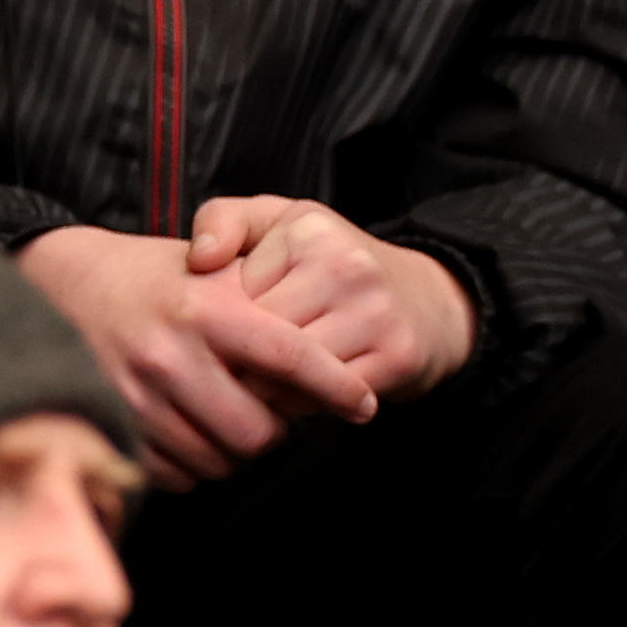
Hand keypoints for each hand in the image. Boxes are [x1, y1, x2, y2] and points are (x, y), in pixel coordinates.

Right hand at [15, 223, 379, 489]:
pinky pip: (179, 476)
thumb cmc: (149, 277)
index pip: (290, 357)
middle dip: (275, 430)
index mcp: (203, 307)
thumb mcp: (209, 267)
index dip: (337, 386)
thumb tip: (331, 355)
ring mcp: (136, 397)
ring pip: (220, 461)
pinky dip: (196, 465)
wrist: (60, 283)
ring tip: (229, 418)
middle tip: (272, 411)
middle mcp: (168, 354)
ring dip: (235, 450)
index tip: (364, 404)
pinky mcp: (114, 427)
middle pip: (259, 432)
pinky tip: (194, 432)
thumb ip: (265, 302)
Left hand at [191, 196, 475, 405]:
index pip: (235, 294)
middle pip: (261, 338)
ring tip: (265, 380)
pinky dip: (306, 404)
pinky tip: (302, 392)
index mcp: (306, 231)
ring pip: (291, 373)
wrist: (428, 302)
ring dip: (269, 388)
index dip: (220, 322)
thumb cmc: (333, 264)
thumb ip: (223, 222)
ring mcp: (376, 312)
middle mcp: (345, 266)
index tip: (219, 330)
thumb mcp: (278, 224)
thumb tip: (199, 259)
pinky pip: (326, 397)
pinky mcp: (397, 356)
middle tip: (232, 368)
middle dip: (239, 361)